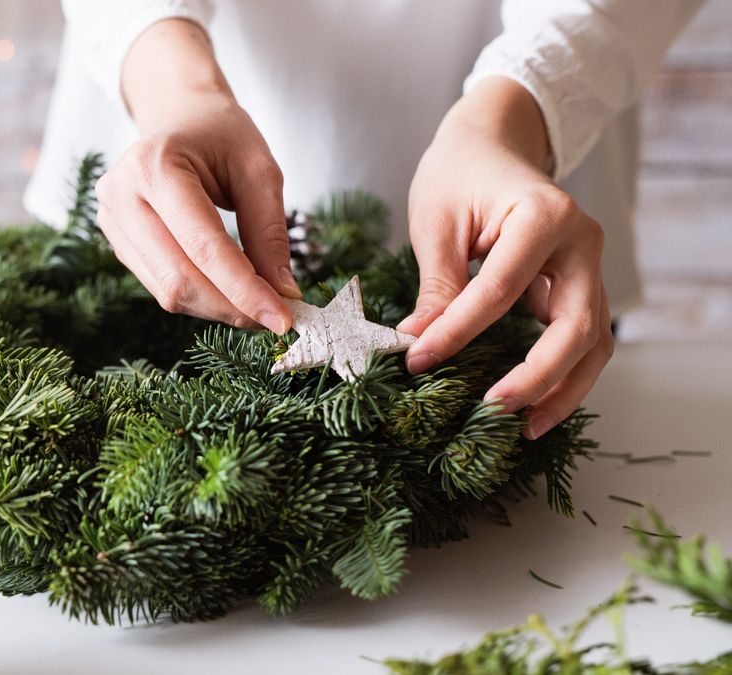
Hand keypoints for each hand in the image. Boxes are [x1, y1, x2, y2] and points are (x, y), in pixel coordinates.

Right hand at [95, 19, 300, 333]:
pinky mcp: (116, 241)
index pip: (203, 246)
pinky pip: (160, 286)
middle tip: (275, 318)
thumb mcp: (259, 169)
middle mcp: (121, 195)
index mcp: (154, 166)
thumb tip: (283, 293)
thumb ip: (270, 232)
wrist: (178, 114)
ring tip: (257, 307)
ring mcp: (111, 221)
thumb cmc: (220, 134)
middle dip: (231, 306)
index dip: (244, 289)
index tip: (283, 319)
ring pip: (167, 291)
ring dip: (217, 308)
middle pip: (179, 277)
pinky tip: (228, 293)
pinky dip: (200, 298)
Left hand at [398, 77, 613, 439]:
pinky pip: (584, 338)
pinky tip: (536, 403)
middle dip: (536, 375)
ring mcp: (588, 265)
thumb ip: (437, 285)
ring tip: (526, 426)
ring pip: (593, 341)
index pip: (500, 290)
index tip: (417, 360)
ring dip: (564, 388)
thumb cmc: (459, 173)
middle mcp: (580, 242)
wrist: (492, 143)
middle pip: (575, 325)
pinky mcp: (580, 284)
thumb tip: (419, 343)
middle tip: (494, 409)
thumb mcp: (437, 222)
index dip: (458, 332)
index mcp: (543, 215)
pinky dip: (566, 374)